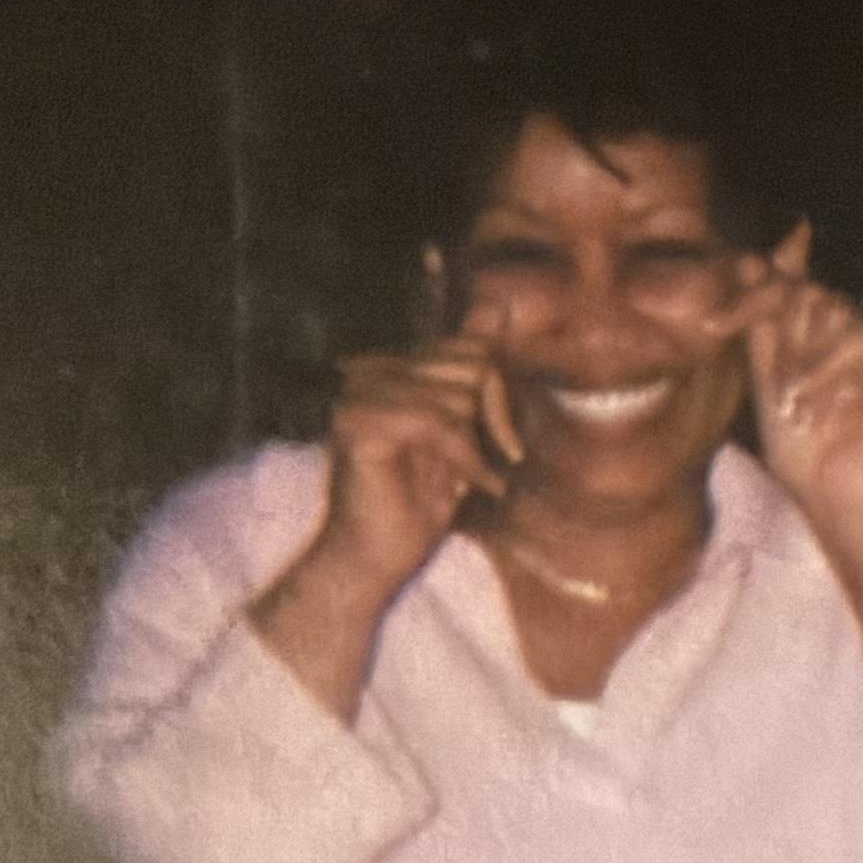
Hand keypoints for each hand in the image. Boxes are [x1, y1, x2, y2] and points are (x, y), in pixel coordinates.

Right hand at [316, 335, 522, 595]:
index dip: (495, 393)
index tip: (505, 441)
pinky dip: (463, 458)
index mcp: (392, 370)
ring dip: (475, 446)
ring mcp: (357, 397)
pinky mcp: (358, 426)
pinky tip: (473, 488)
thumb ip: (472, 368)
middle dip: (490, 417)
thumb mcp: (460, 428)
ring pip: (453, 395)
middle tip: (490, 461)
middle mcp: (368, 373)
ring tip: (471, 479)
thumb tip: (497, 306)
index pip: (466, 348)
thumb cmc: (419, 501)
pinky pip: (433, 423)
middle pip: (466, 364)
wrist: (378, 556)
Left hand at [732, 227, 862, 561]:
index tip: (714, 321)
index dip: (757, 295)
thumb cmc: (805, 450)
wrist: (836, 499)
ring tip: (796, 408)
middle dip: (783, 340)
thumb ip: (767, 320)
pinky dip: (829, 374)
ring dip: (803, 363)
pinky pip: (861, 338)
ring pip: (833, 313)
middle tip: (780, 392)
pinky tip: (820, 411)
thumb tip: (758, 257)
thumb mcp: (768, 375)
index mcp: (833, 329)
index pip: (795, 285)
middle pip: (811, 293)